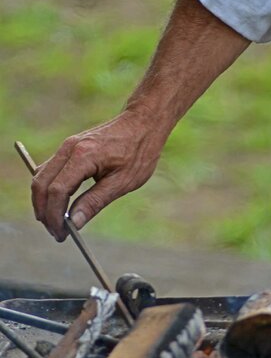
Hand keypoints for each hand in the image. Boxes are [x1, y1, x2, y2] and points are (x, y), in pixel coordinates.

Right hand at [31, 110, 167, 240]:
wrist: (143, 122)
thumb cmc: (138, 151)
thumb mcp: (122, 182)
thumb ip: (95, 201)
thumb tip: (74, 222)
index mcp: (83, 156)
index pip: (57, 191)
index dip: (55, 216)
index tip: (61, 235)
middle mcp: (69, 148)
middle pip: (41, 184)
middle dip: (43, 211)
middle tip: (56, 233)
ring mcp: (67, 146)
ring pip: (41, 176)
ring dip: (43, 201)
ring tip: (56, 222)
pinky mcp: (69, 147)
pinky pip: (50, 170)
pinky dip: (48, 189)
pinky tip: (59, 204)